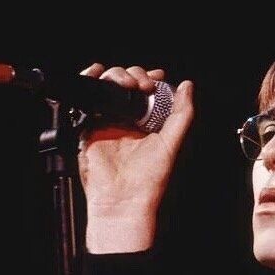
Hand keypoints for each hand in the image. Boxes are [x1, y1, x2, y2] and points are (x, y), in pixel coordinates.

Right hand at [77, 63, 194, 252]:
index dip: (150, 79)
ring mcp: (108, 123)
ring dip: (116, 76)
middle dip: (134, 75)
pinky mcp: (89, 126)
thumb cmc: (150, 179)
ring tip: (127, 84)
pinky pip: (86, 99)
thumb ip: (182, 114)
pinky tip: (98, 75)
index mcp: (148, 124)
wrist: (124, 199)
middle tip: (142, 85)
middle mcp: (127, 122)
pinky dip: (90, 80)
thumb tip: (187, 86)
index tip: (157, 78)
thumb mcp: (172, 142)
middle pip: (126, 84)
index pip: (147, 91)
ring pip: (107, 87)